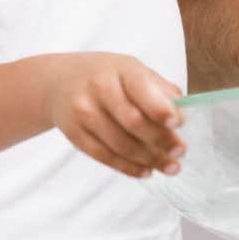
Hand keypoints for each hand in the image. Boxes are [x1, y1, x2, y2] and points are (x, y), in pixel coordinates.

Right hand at [48, 53, 185, 178]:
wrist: (58, 82)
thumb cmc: (105, 75)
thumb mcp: (130, 68)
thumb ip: (156, 87)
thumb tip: (180, 109)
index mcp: (119, 69)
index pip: (141, 89)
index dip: (161, 109)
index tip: (178, 124)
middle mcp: (99, 89)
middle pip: (133, 122)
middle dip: (160, 140)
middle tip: (180, 151)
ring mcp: (84, 112)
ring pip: (121, 144)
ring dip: (149, 159)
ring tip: (170, 166)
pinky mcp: (75, 135)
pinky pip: (105, 157)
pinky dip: (128, 167)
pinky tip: (146, 171)